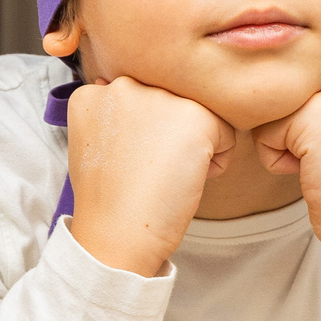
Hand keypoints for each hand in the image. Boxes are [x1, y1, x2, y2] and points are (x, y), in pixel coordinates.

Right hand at [62, 76, 236, 276]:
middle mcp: (125, 85)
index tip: (131, 165)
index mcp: (94, 93)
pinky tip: (185, 181)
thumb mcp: (94, 148)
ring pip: (198, 116)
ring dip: (193, 146)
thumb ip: (111, 117)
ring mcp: (160, 98)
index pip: (139, 101)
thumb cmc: (109, 203)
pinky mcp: (195, 117)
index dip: (143, 138)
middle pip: (170, 104)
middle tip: (150, 173)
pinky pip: (225, 133)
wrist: (117, 234)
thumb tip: (125, 95)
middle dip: (170, 136)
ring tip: (167, 177)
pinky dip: (215, 162)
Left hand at [252, 72, 320, 306]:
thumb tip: (274, 102)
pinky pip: (265, 132)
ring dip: (284, 147)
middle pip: (285, 98)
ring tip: (320, 166)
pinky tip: (311, 173)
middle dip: (292, 134)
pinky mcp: (314, 116)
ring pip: (273, 114)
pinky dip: (277, 160)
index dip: (303, 128)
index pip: (302, 90)